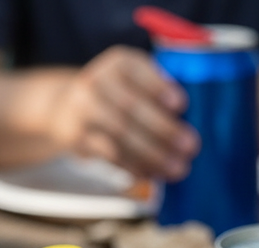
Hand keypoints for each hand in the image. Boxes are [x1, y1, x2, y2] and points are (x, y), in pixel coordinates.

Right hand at [50, 46, 198, 180]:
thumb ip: (158, 95)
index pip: (138, 71)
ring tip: (177, 169)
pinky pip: (109, 154)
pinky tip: (152, 174)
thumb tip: (186, 124)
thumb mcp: (136, 82)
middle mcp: (97, 81)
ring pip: (121, 135)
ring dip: (152, 155)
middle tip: (191, 148)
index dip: (158, 87)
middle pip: (131, 108)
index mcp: (120, 62)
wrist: (67, 108)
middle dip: (164, 130)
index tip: (181, 105)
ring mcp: (84, 110)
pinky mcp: (78, 138)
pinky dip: (133, 166)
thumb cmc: (119, 96)